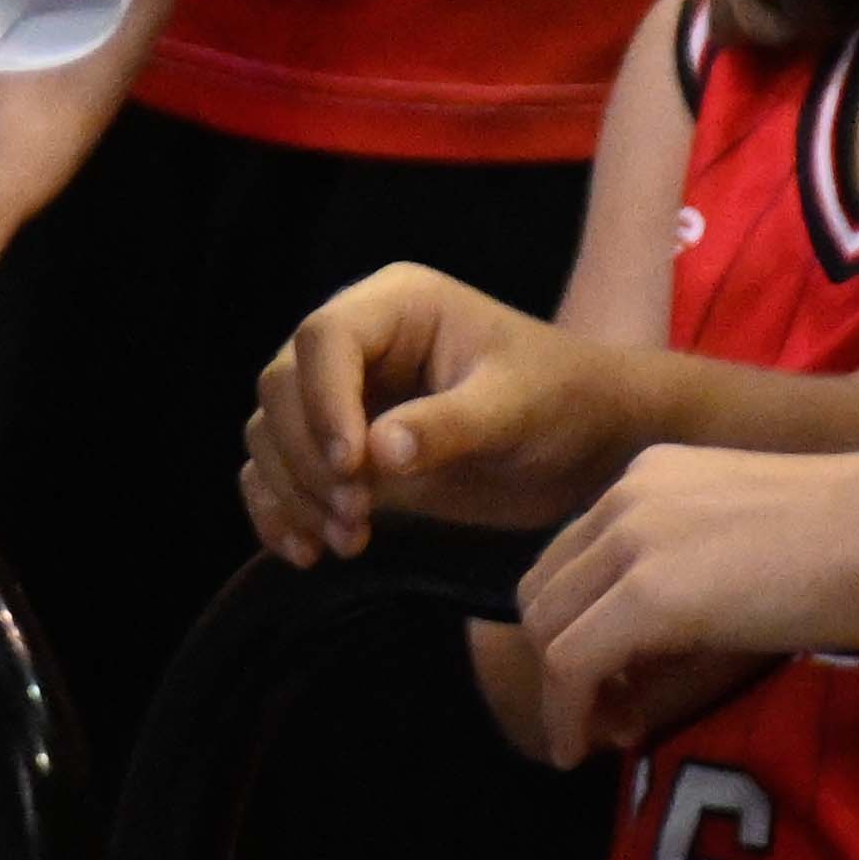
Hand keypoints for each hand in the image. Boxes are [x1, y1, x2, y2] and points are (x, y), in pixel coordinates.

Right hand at [244, 266, 632, 560]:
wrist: (586, 445)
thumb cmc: (563, 404)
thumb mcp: (517, 410)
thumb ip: (449, 426)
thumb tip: (377, 454)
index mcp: (397, 306)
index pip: (324, 339)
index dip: (323, 401)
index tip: (352, 466)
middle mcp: (358, 344)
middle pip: (283, 386)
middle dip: (306, 456)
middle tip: (356, 515)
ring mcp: (343, 397)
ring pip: (271, 433)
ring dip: (294, 491)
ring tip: (349, 540)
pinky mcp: (341, 450)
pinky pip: (278, 473)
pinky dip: (280, 511)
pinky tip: (308, 553)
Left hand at [512, 440, 858, 758]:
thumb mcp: (751, 541)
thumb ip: (696, 574)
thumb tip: (659, 647)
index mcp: (653, 476)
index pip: (573, 555)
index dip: (574, 623)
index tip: (609, 679)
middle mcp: (626, 497)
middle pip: (545, 591)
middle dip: (558, 659)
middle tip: (600, 712)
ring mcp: (632, 542)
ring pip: (547, 629)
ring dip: (561, 694)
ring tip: (598, 735)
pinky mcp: (648, 596)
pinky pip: (571, 664)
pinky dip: (568, 713)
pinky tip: (585, 745)